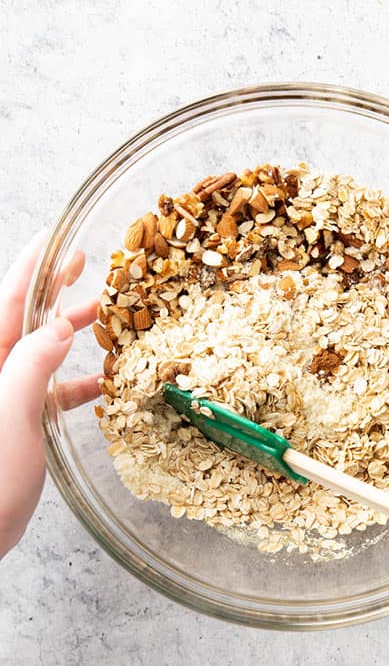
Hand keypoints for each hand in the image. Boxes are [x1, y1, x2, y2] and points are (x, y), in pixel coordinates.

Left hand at [1, 236, 99, 558]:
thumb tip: (55, 326)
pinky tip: (102, 384)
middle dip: (53, 291)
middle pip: (20, 321)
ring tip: (103, 314)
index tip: (56, 237)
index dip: (32, 267)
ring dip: (68, 336)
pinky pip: (45, 394)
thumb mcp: (6, 414)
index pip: (5, 300)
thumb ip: (31, 365)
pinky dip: (74, 385)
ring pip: (36, 356)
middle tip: (86, 264)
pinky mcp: (12, 428)